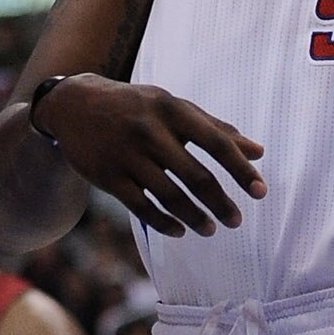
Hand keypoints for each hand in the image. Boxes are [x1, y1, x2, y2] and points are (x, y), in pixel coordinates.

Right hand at [33, 74, 265, 238]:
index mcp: (172, 109)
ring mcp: (126, 155)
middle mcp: (150, 131)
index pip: (216, 142)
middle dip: (221, 203)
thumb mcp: (172, 107)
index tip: (260, 192)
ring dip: (195, 217)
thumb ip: (215, 128)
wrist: (73, 104)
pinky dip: (164, 223)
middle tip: (236, 221)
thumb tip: (259, 152)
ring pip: (170, 196)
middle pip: (196, 176)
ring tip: (210, 229)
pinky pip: (142, 207)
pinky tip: (179, 230)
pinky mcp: (107, 176)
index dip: (241, 169)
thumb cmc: (135, 107)